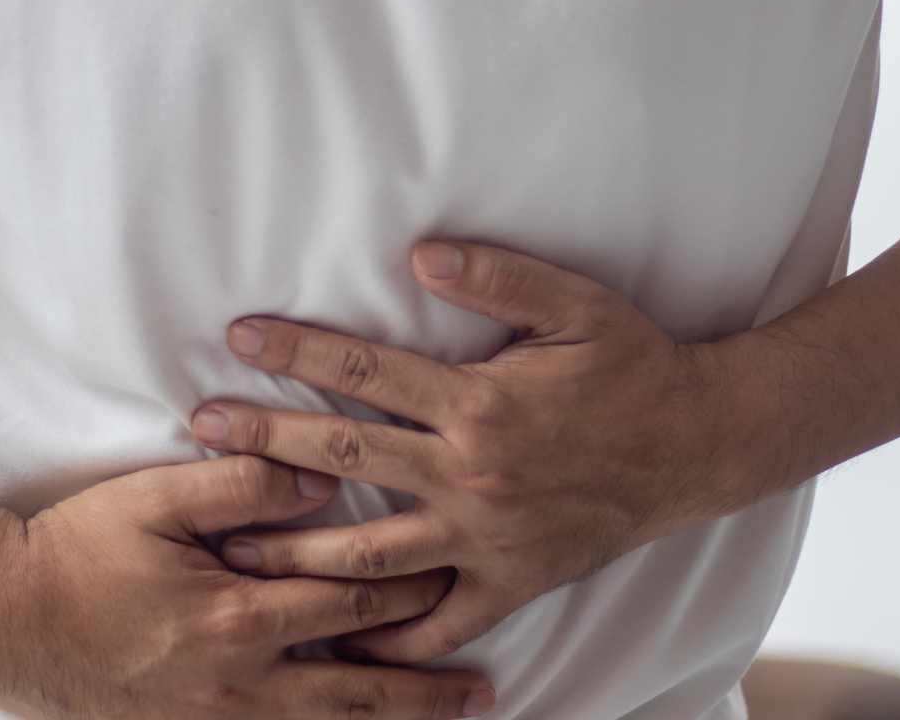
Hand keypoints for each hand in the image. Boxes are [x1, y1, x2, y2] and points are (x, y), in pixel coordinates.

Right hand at [0, 454, 500, 718]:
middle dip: (424, 689)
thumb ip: (243, 484)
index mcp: (239, 617)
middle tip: (483, 690)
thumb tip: (319, 477)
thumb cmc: (74, 551)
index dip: (409, 590)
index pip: (350, 600)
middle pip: (355, 689)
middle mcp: (239, 683)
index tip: (457, 578)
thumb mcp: (155, 498)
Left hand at [189, 238, 766, 663]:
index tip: (239, 336)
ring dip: (296, 550)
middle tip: (201, 431)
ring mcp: (488, 537)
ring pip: (372, 554)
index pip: (367, 373)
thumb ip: (498, 276)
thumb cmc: (632, 365)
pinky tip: (338, 642)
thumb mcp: (576, 303)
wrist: (698, 444)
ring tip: (231, 546)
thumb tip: (419, 256)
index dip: (298, 350)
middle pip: (347, 459)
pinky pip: (440, 623)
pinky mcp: (511, 582)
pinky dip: (390, 640)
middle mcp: (473, 476)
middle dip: (266, 443)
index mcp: (481, 405)